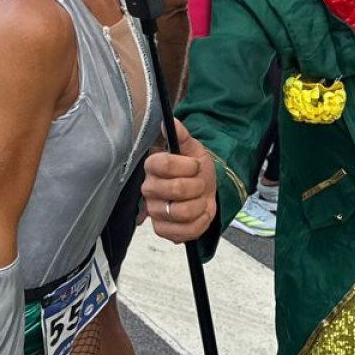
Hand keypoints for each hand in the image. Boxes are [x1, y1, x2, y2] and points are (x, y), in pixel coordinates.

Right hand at [143, 122, 216, 240]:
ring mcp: (154, 211)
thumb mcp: (193, 149)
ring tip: (200, 199)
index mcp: (153, 166)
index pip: (164, 164)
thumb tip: (168, 121)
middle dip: (198, 186)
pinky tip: (201, 214)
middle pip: (175, 189)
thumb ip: (182, 135)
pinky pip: (182, 233)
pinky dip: (199, 223)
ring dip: (200, 205)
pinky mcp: (163, 230)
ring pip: (181, 212)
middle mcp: (149, 189)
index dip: (187, 166)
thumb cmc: (196, 169)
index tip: (196, 166)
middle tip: (200, 184)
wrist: (205, 190)